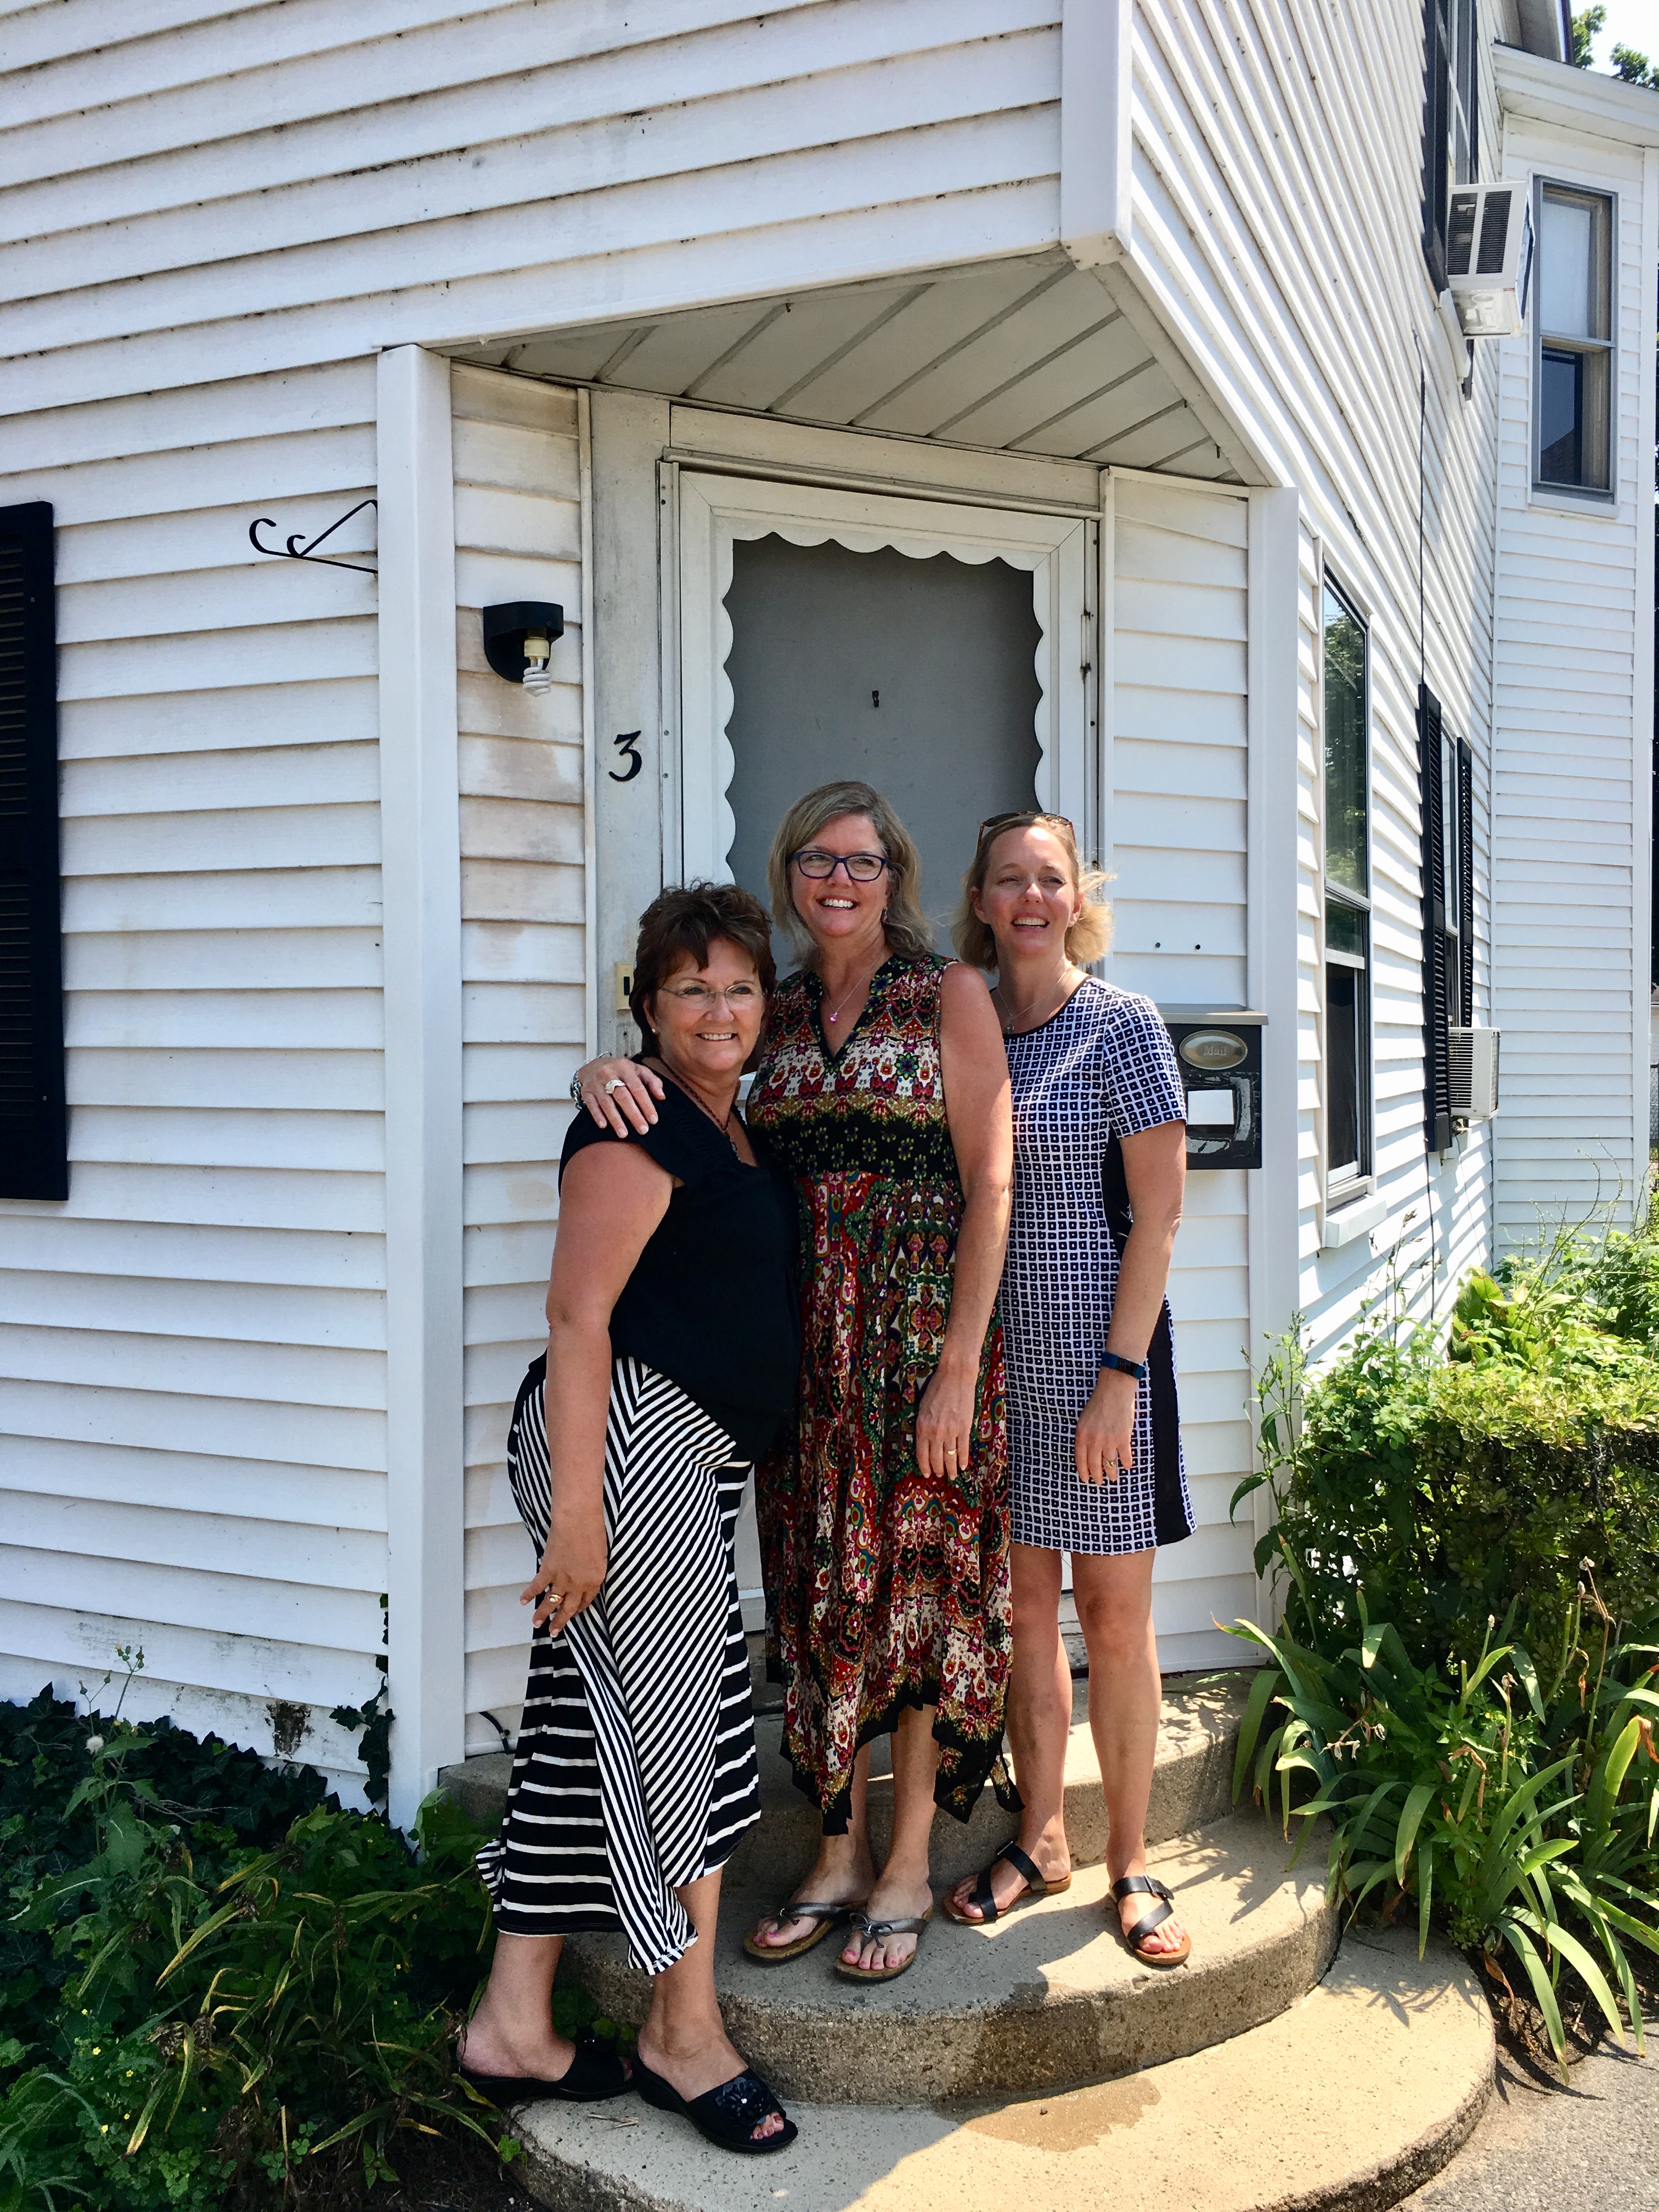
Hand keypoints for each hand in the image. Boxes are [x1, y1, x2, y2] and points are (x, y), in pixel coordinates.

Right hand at [521, 1510, 606, 1633]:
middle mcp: (578, 1584)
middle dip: (560, 1621)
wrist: (578, 1520)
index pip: (586, 1601)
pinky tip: (523, 1601)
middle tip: (554, 1631)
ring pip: (551, 1602)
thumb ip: (594, 1566)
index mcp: (595, 1580)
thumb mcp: (601, 1553)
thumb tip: (585, 1570)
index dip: (579, 1609)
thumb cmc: (594, 1530)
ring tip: (537, 1623)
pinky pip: (537, 1586)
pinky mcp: (548, 1569)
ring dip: (543, 1613)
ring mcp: (562, 1578)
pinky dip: (529, 1594)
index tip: (574, 1613)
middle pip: (569, 1608)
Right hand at [575, 1057, 662, 1134]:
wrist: (594, 1065)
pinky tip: (604, 1126)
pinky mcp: (586, 1091)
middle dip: (633, 1115)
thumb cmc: (620, 1071)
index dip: (646, 1105)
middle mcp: (609, 1074)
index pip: (638, 1088)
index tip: (653, 1120)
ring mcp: (595, 1083)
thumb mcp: (638, 1070)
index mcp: (625, 1068)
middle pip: (622, 1097)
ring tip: (624, 1134)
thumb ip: (652, 1082)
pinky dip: (597, 1115)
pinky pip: (590, 1104)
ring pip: (606, 1103)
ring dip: (615, 1120)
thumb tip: (661, 1097)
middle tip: (642, 1130)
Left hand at [916, 1357, 975, 1479]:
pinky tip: (963, 1466)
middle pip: (936, 1458)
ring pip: (950, 1456)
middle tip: (940, 1476)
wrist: (955, 1376)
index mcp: (922, 1427)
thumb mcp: (922, 1407)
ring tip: (953, 1475)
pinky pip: (963, 1448)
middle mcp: (935, 1432)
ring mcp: (951, 1431)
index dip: (924, 1466)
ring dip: (951, 1469)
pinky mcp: (964, 1428)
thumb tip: (925, 1442)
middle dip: (938, 1470)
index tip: (927, 1474)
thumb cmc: (936, 1388)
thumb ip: (923, 1426)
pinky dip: (963, 1459)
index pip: (921, 1454)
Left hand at [1075, 1368, 1136, 1483]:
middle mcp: (1094, 1440)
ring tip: (1113, 1478)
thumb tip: (1088, 1451)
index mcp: (1082, 1435)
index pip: (1080, 1459)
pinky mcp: (1123, 1438)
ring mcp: (1109, 1440)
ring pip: (1109, 1464)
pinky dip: (1126, 1463)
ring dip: (1112, 1473)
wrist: (1114, 1390)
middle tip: (1099, 1483)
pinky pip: (1125, 1457)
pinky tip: (1127, 1466)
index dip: (1083, 1471)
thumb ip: (1085, 1435)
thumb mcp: (1084, 1419)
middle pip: (1094, 1465)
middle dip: (1097, 1476)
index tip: (1086, 1479)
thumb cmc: (1098, 1402)